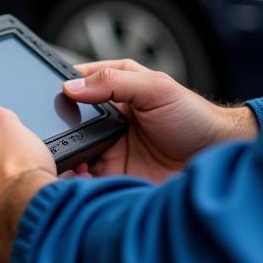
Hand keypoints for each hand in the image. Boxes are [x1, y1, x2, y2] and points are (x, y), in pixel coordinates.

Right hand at [63, 59, 257, 182]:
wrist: (217, 157)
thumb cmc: (194, 116)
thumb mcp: (156, 88)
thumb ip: (115, 82)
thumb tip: (73, 86)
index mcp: (117, 89)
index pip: (79, 84)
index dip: (60, 89)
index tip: (44, 96)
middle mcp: (109, 119)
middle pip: (70, 122)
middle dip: (57, 129)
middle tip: (48, 136)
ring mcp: (111, 148)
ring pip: (75, 151)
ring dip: (65, 156)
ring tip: (62, 160)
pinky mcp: (116, 175)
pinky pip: (88, 178)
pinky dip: (77, 180)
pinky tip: (77, 179)